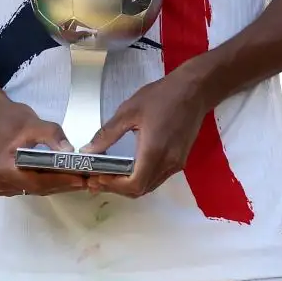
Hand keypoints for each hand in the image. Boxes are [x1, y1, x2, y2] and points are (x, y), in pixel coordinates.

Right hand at [0, 92, 91, 197]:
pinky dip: (46, 181)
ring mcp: (0, 184)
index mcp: (1, 167)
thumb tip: (69, 153)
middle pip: (37, 188)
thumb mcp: (33, 123)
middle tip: (86, 178)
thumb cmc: (7, 117)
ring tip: (77, 176)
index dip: (61, 180)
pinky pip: (30, 186)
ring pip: (35, 189)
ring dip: (56, 183)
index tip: (81, 178)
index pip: (36, 181)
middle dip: (63, 183)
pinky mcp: (5, 183)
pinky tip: (61, 175)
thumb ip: (53, 137)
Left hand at [82, 71, 208, 198]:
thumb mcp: (128, 112)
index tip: (96, 178)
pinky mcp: (179, 160)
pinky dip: (140, 179)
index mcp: (154, 152)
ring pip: (149, 186)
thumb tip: (87, 151)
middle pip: (141, 189)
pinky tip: (126, 169)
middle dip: (116, 188)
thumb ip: (107, 134)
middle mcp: (168, 163)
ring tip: (106, 175)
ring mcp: (176, 164)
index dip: (113, 186)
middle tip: (95, 179)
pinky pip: (157, 177)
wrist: (194, 90)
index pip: (134, 184)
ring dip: (128, 185)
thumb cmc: (161, 97)